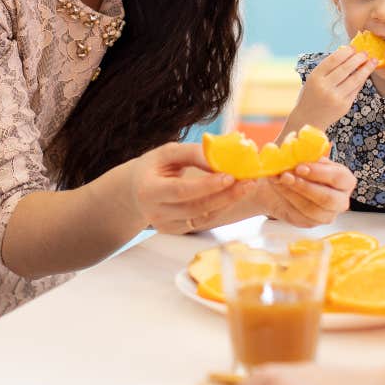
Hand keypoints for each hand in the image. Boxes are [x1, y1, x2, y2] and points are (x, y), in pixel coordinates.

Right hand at [129, 142, 253, 233]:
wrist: (136, 189)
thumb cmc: (154, 166)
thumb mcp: (168, 153)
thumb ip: (193, 153)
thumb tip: (221, 158)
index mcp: (149, 190)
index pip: (181, 191)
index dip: (206, 185)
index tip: (230, 176)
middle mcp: (155, 213)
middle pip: (196, 208)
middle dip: (225, 195)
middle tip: (248, 181)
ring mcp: (165, 226)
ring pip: (202, 218)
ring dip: (228, 202)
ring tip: (247, 186)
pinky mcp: (175, 231)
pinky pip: (202, 222)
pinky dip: (220, 209)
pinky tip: (233, 196)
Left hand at [258, 160, 354, 226]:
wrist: (282, 183)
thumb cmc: (299, 167)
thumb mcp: (303, 157)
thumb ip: (303, 152)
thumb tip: (294, 143)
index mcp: (344, 180)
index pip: (339, 178)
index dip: (320, 173)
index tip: (300, 167)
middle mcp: (340, 200)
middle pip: (328, 198)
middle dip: (304, 186)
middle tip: (286, 176)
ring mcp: (327, 214)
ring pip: (311, 208)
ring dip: (291, 192)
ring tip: (278, 179)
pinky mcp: (311, 222)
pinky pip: (299, 215)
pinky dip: (286, 199)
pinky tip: (277, 186)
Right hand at [291, 47, 375, 129]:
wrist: (308, 119)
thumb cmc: (311, 95)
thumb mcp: (313, 79)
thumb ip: (327, 68)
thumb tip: (346, 53)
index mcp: (315, 77)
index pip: (333, 60)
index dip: (346, 52)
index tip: (353, 47)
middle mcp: (325, 87)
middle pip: (346, 68)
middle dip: (358, 58)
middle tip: (365, 52)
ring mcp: (335, 97)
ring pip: (355, 79)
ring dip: (366, 68)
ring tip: (372, 61)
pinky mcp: (344, 105)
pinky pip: (356, 89)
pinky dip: (362, 80)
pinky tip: (366, 73)